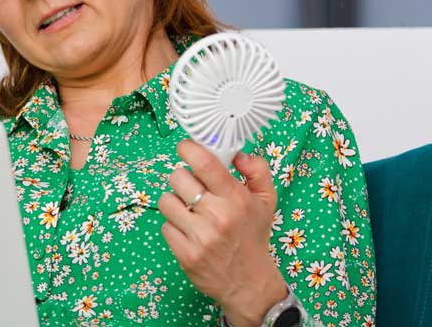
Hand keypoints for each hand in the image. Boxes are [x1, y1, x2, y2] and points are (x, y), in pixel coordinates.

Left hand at [158, 140, 288, 326]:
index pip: (204, 163)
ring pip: (166, 200)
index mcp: (236, 198)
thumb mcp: (266, 201)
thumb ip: (257, 170)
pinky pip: (165, 226)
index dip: (188, 149)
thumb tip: (237, 153)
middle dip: (183, 180)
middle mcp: (217, 215)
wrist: (249, 283)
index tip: (185, 149)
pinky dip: (174, 227)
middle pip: (177, 177)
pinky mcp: (185, 254)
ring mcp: (200, 236)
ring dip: (176, 203)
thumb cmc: (252, 235)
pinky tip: (189, 232)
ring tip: (191, 212)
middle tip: (193, 189)